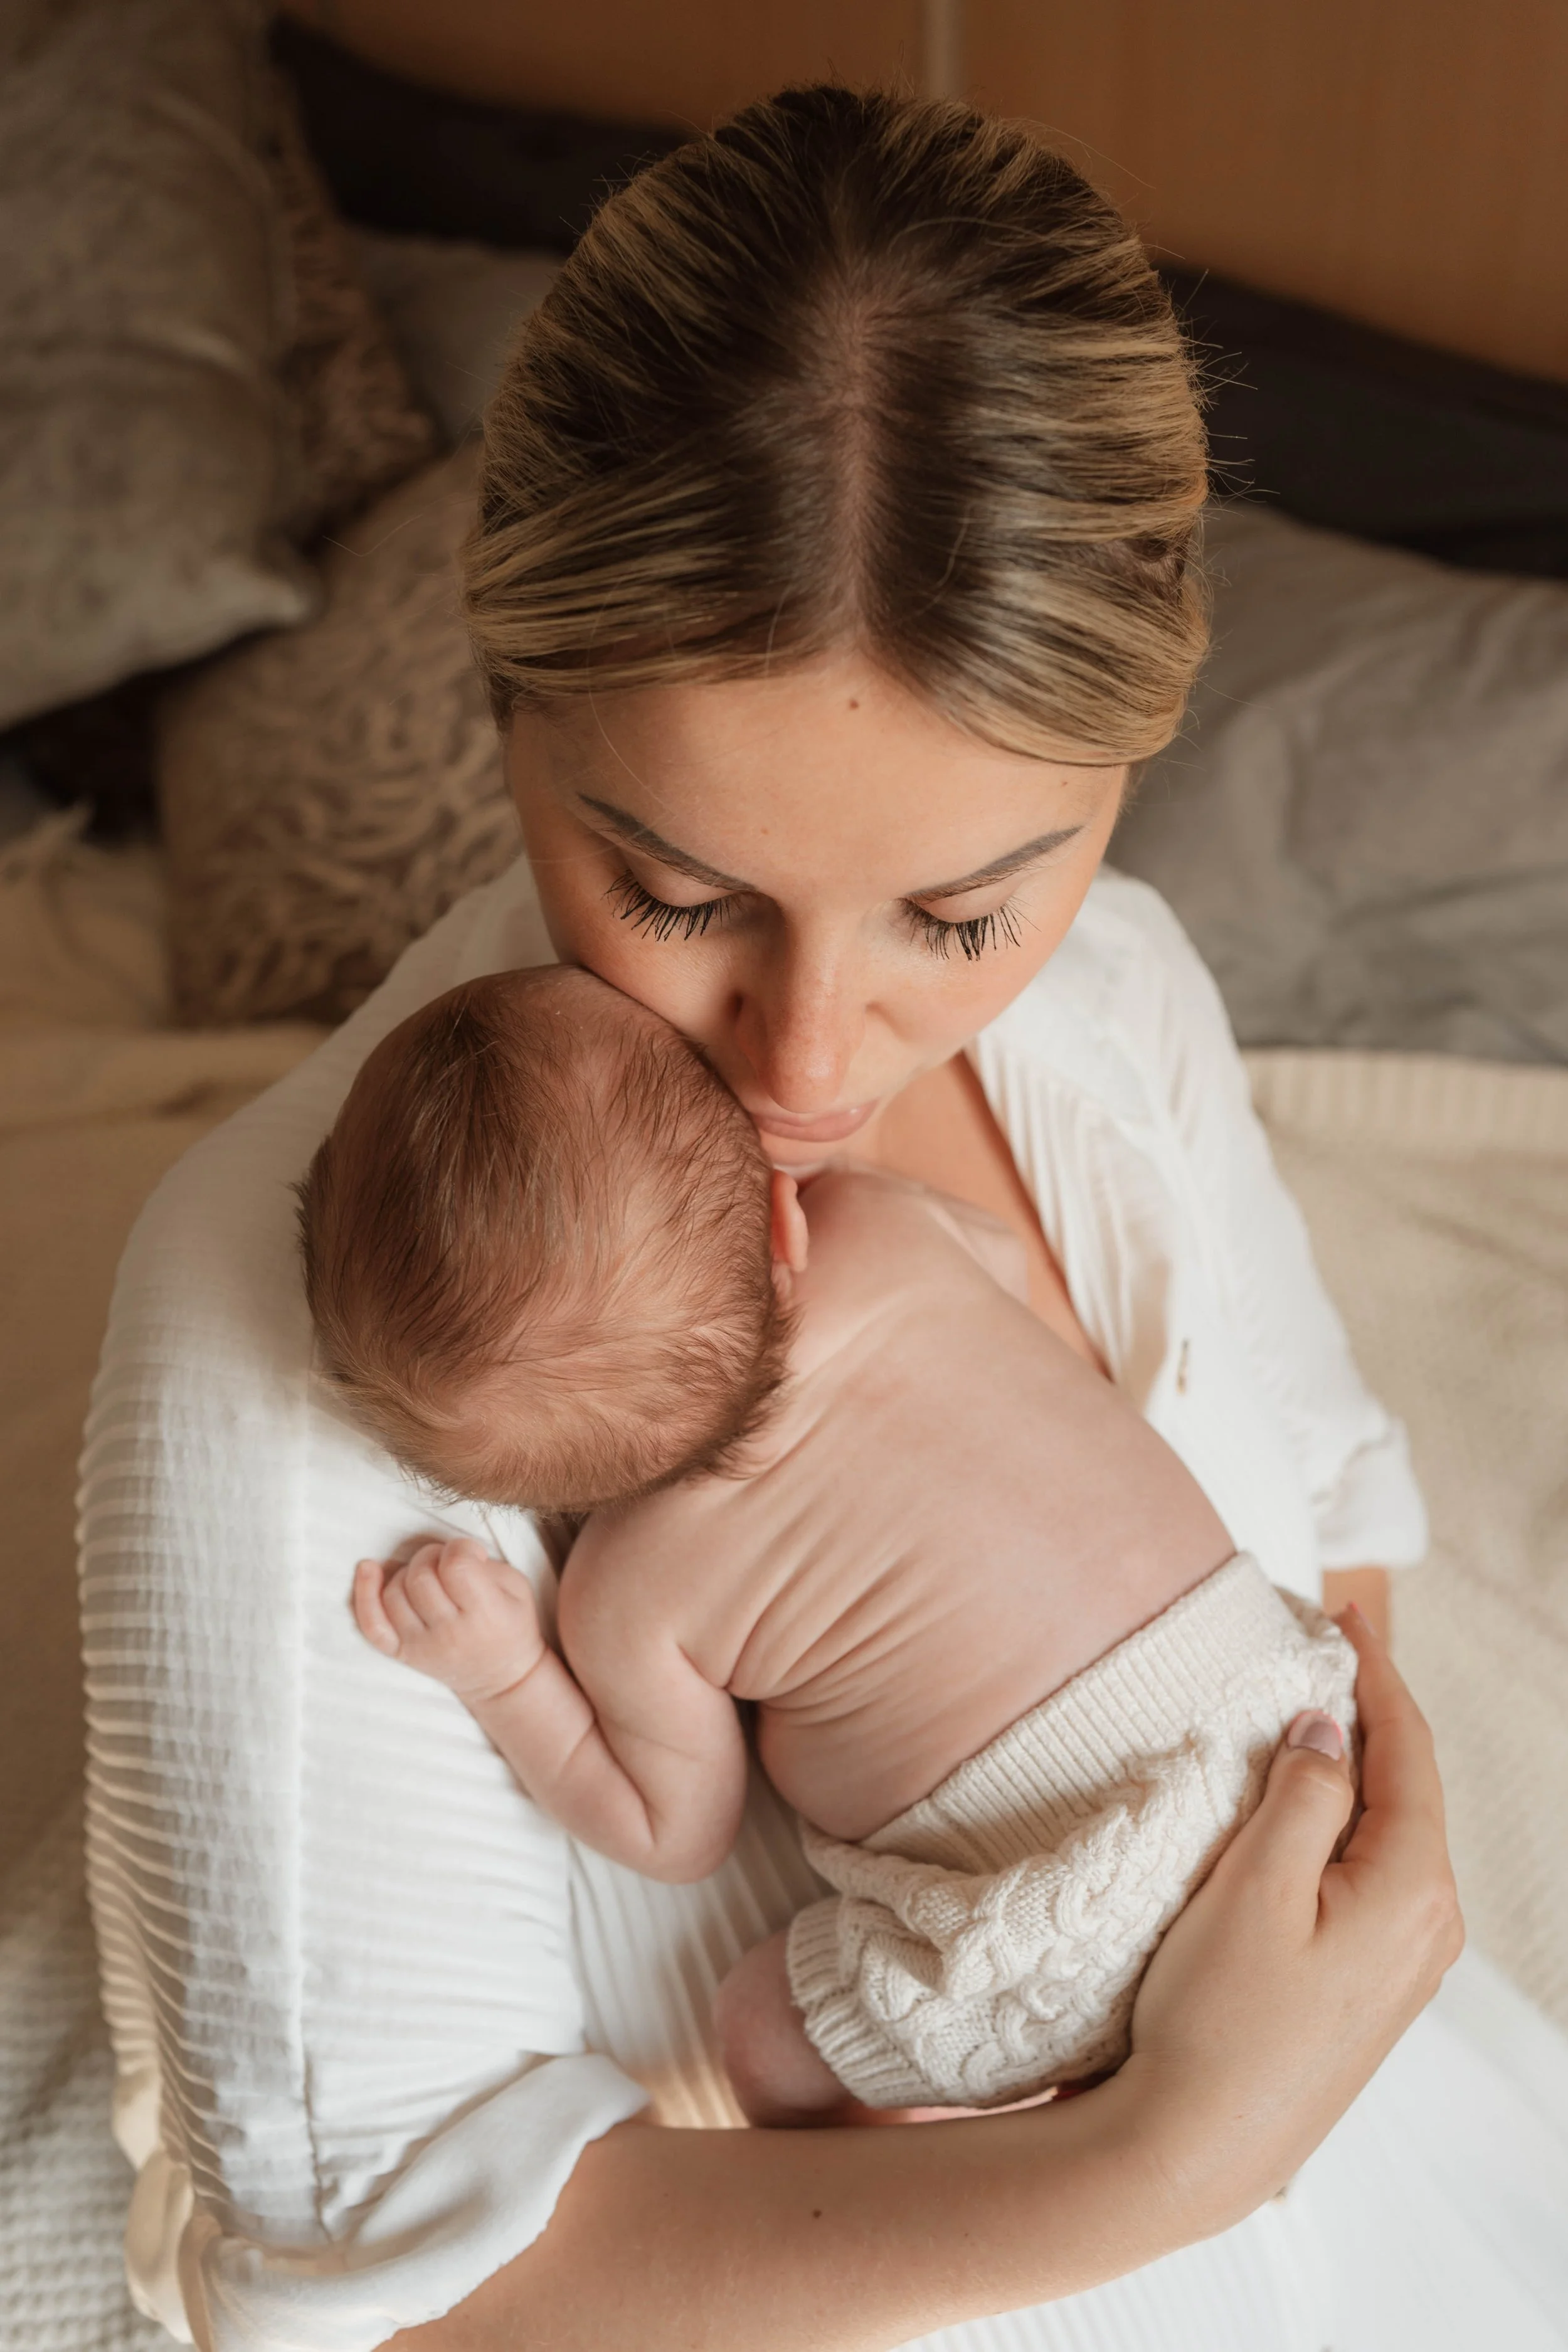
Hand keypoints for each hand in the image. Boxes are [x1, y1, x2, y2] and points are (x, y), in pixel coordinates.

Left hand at [352, 1538, 545, 1704]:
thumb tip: (449, 1553)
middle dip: (432, 1556)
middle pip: (421, 1575)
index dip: (460, 1548)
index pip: (455, 1566)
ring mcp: (421, 1646)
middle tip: (448, 1564)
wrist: (502, 1678)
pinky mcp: (403, 1653)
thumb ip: (487, 1564)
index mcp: (484, 1614)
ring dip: (408, 1572)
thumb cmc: (512, 1625)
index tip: (470, 1554)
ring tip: (429, 1577)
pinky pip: (372, 1625)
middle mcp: (449, 1633)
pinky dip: (364, 1595)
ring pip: (395, 1593)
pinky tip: (367, 1569)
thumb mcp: (518, 1588)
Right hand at [1120, 1605, 1462, 2231]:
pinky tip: (1306, 1810)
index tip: (1346, 1614)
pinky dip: (1343, 1824)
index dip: (1378, 1674)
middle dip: (1369, 1714)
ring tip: (1310, 1714)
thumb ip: (1301, 1795)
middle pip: (1407, 1789)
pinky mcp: (1368, 1989)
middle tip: (1324, 1648)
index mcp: (1411, 1889)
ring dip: (1353, 1770)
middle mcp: (1427, 1927)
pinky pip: (1370, 1876)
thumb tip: (1326, 1728)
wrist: (1196, 2151)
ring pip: (1389, 1834)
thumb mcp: (1253, 1886)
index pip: (1407, 1751)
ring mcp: (1402, 1965)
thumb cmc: (1218, 2022)